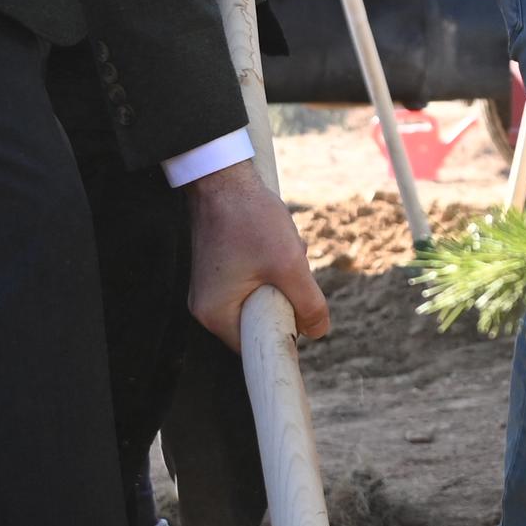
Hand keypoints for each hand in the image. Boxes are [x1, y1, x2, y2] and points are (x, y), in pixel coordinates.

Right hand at [184, 157, 326, 350]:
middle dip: (284, 299)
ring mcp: (210, 288)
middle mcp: (206, 307)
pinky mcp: (218, 272)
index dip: (284, 334)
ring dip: (280, 280)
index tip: (299, 313)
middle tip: (291, 270)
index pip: (256, 347)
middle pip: (259, 323)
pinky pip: (252, 284)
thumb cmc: (249, 218)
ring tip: (281, 249)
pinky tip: (273, 242)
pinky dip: (270, 268)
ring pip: (260, 300)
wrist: (223, 178)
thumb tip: (319, 330)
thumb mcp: (289, 264)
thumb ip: (308, 303)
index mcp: (215, 314)